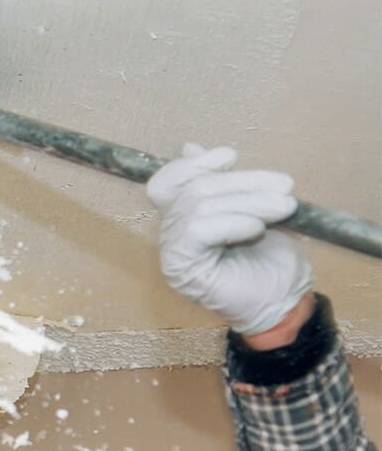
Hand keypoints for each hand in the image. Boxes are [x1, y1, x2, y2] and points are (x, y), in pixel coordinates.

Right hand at [147, 143, 313, 335]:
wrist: (283, 303)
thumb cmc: (270, 260)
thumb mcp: (251, 208)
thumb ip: (222, 184)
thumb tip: (190, 147)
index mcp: (182, 219)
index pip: (166, 183)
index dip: (192, 165)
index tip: (230, 156)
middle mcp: (171, 235)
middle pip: (193, 189)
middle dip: (242, 182)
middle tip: (284, 186)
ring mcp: (173, 253)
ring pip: (199, 205)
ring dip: (248, 202)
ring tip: (283, 208)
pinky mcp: (181, 268)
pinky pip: (198, 230)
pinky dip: (232, 223)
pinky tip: (257, 229)